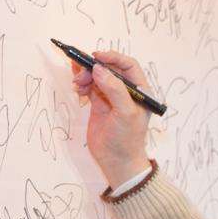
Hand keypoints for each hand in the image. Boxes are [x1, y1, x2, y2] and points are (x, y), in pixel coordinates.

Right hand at [71, 49, 151, 187]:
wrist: (117, 161)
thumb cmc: (127, 138)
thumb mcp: (125, 112)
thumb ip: (114, 89)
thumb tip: (98, 69)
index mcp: (140, 90)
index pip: (128, 65)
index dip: (113, 57)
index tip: (96, 57)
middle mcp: (126, 91)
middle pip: (109, 69)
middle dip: (94, 67)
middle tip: (81, 74)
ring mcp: (111, 97)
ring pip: (97, 77)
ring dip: (85, 75)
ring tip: (77, 84)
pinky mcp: (99, 104)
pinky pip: (90, 87)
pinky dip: (82, 84)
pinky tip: (77, 88)